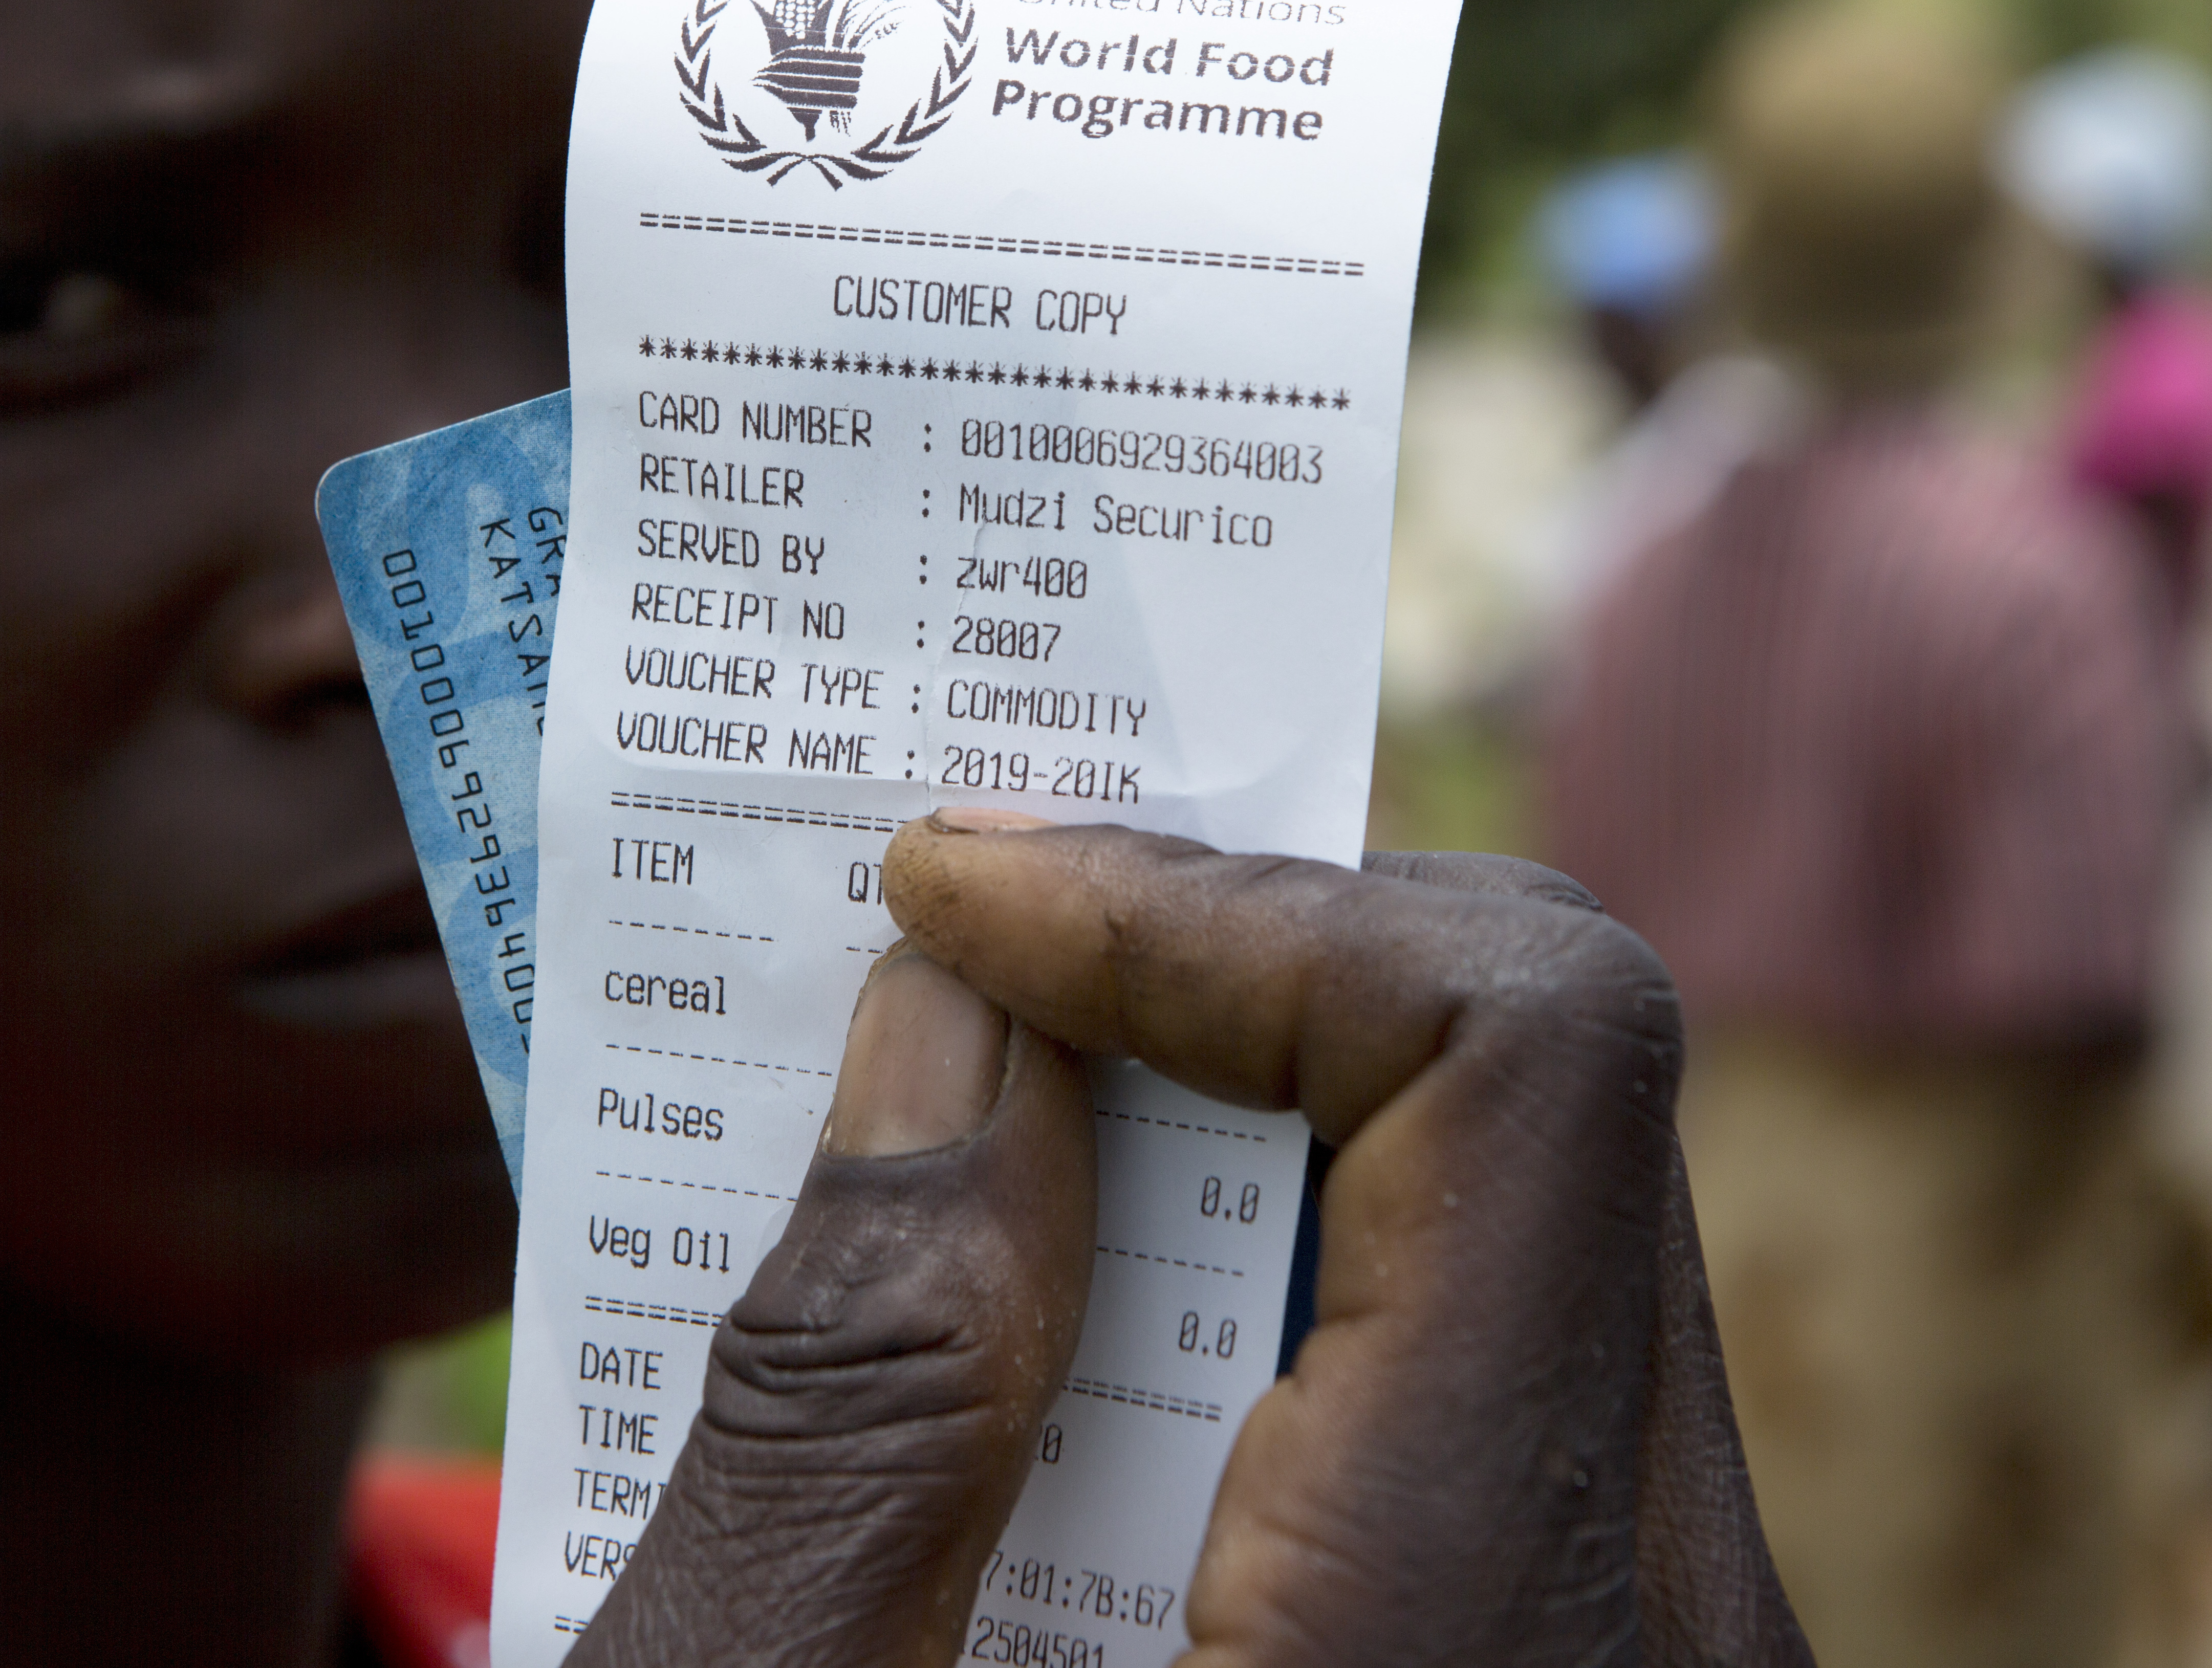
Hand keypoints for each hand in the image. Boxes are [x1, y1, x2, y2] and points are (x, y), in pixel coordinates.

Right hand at [572, 818, 1810, 1667]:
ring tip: (988, 1085)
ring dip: (1228, 1104)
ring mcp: (1621, 1643)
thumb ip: (851, 1412)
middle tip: (953, 943)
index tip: (952, 895)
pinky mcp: (1552, 1654)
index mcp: (1472, 1627)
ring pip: (1504, 1211)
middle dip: (1212, 962)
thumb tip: (949, 1015)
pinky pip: (1471, 1356)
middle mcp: (1637, 1621)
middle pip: (1533, 1089)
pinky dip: (1263, 1260)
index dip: (1224, 901)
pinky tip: (1071, 1294)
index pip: (1524, 1048)